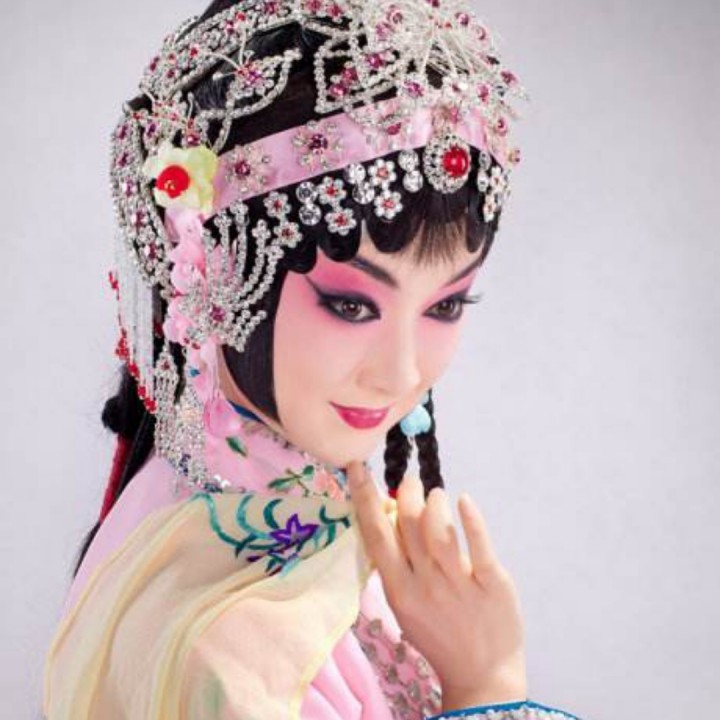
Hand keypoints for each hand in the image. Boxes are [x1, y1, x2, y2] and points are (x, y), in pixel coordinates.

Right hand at [346, 461, 526, 710]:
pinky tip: (464, 500)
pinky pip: (479, 547)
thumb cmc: (439, 634)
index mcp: (399, 590)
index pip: (376, 535)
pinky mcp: (492, 584)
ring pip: (439, 531)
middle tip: (411, 480)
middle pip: (407, 526)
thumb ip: (397, 565)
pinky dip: (470, 519)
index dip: (365, 498)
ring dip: (434, 502)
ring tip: (437, 494)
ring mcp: (459, 584)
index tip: (358, 468)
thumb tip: (389, 516)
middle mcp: (424, 584)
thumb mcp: (406, 605)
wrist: (482, 676)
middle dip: (406, 492)